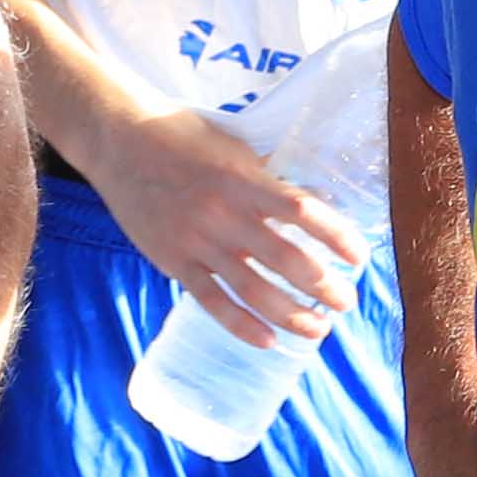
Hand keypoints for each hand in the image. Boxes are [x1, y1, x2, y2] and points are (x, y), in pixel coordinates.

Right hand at [85, 105, 362, 342]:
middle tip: (347, 303)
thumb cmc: (181, 136)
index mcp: (243, 179)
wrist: (117, 140)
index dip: (336, 236)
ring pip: (252, 289)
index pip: (302, 210)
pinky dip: (241, 325)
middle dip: (323, 287)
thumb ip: (267, 177)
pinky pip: (212, 301)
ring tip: (317, 329)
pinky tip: (268, 341)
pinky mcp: (172, 260)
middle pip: (284, 259)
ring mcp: (196, 241)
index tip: (359, 257)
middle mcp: (223, 213)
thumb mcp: (233, 146)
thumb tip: (313, 201)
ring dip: (291, 315)